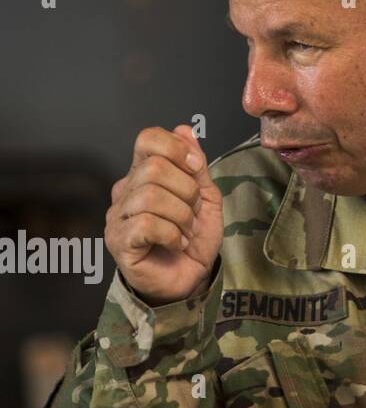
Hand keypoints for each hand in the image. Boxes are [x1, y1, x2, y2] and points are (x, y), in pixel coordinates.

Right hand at [105, 125, 223, 305]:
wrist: (191, 277)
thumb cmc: (194, 237)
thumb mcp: (206, 196)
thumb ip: (196, 165)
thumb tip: (185, 129)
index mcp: (145, 174)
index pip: (148, 139)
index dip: (176, 148)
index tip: (196, 168)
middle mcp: (125, 191)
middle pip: (153, 168)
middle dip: (187, 191)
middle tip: (193, 212)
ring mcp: (117, 216)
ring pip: (151, 197)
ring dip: (182, 217)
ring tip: (185, 231)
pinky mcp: (118, 241)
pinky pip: (146, 224)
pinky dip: (172, 234)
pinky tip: (176, 243)